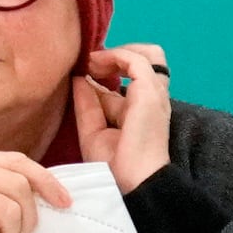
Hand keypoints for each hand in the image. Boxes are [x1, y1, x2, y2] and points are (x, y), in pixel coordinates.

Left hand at [75, 43, 173, 191]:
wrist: (130, 181)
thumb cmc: (113, 163)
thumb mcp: (92, 128)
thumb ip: (87, 102)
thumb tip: (79, 77)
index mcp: (141, 106)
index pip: (133, 73)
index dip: (110, 64)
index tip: (85, 69)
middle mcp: (151, 97)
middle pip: (147, 58)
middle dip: (117, 54)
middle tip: (91, 64)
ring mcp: (154, 94)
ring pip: (148, 54)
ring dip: (115, 52)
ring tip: (92, 63)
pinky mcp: (150, 92)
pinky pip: (136, 60)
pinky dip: (113, 56)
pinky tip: (94, 66)